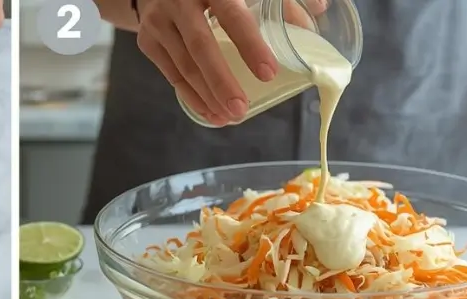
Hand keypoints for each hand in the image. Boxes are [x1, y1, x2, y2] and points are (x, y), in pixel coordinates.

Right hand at [136, 0, 326, 125]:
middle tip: (241, 110)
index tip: (268, 73)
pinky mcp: (147, 40)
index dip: (250, 44)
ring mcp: (159, 21)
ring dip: (207, 96)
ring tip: (229, 118)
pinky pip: (171, 74)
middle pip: (200, 47)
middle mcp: (179, 0)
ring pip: (184, 65)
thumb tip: (318, 11)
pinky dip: (191, 97)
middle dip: (222, 83)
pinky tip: (209, 113)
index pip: (231, 15)